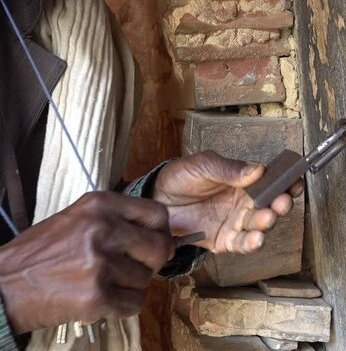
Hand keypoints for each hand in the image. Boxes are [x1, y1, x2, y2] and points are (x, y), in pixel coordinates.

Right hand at [0, 192, 173, 333]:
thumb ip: (119, 221)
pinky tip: (100, 299)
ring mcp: (100, 263)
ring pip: (146, 279)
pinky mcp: (97, 296)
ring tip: (102, 282)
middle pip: (159, 248)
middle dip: (151, 262)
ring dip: (130, 286)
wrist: (4, 285)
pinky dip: (122, 306)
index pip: (158, 213)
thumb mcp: (78, 218)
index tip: (155, 241)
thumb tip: (163, 237)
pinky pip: (135, 303)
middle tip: (131, 268)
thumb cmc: (43, 252)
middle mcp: (103, 229)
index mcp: (100, 204)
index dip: (161, 231)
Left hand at [153, 151, 302, 253]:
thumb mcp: (204, 165)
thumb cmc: (181, 178)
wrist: (156, 200)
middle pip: (272, 205)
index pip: (274, 182)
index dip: (287, 182)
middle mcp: (246, 202)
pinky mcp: (225, 240)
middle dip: (281, 204)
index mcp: (245, 181)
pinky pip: (243, 244)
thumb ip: (230, 169)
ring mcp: (236, 222)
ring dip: (267, 223)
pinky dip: (252, 243)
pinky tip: (256, 239)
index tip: (294, 182)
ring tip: (266, 219)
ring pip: (260, 225)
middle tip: (281, 202)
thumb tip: (258, 170)